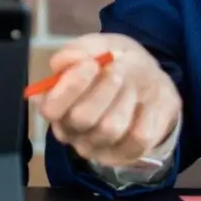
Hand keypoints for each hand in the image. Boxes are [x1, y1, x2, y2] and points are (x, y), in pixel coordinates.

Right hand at [34, 33, 180, 170]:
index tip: (91, 64)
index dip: (70, 87)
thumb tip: (60, 63)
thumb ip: (78, 50)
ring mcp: (97, 146)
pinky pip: (138, 138)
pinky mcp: (125, 154)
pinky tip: (144, 104)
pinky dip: (146, 115)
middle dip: (103, 90)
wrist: (149, 82)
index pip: (51, 108)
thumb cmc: (115, 63)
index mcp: (56, 104)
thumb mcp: (99, 46)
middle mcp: (71, 131)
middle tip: (117, 70)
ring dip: (125, 99)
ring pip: (110, 129)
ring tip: (131, 84)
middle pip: (81, 118)